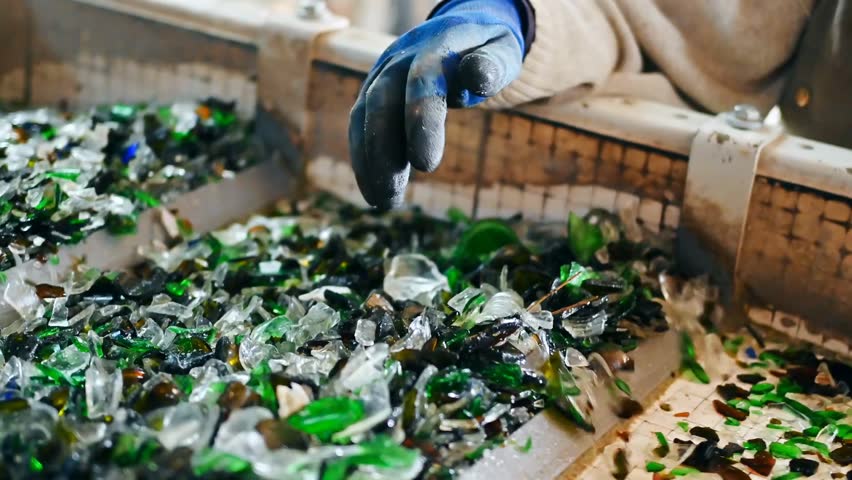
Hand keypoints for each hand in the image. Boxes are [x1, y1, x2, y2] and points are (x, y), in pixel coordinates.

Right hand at [348, 0, 525, 208]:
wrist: (460, 31)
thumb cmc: (487, 50)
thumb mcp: (501, 51)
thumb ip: (492, 64)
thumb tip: (477, 77)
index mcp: (437, 45)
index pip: (424, 80)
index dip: (421, 121)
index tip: (426, 165)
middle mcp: (401, 57)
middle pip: (382, 101)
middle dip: (383, 152)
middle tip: (392, 198)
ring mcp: (382, 72)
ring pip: (364, 115)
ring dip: (368, 161)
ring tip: (384, 202)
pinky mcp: (373, 91)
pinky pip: (360, 125)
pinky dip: (363, 158)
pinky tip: (375, 191)